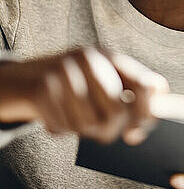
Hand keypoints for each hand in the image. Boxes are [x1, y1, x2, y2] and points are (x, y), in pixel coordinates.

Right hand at [0, 47, 167, 144]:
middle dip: (112, 130)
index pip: (144, 87)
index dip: (146, 113)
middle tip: (104, 129)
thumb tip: (136, 131)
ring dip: (85, 131)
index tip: (136, 130)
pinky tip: (60, 115)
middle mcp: (89, 59)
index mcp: (111, 57)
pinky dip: (63, 129)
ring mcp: (65, 71)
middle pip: (116, 113)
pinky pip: (63, 127)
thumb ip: (131, 100)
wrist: (33, 75)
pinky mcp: (43, 88)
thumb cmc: (81, 83)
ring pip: (88, 125)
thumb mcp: (108, 80)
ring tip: (79, 119)